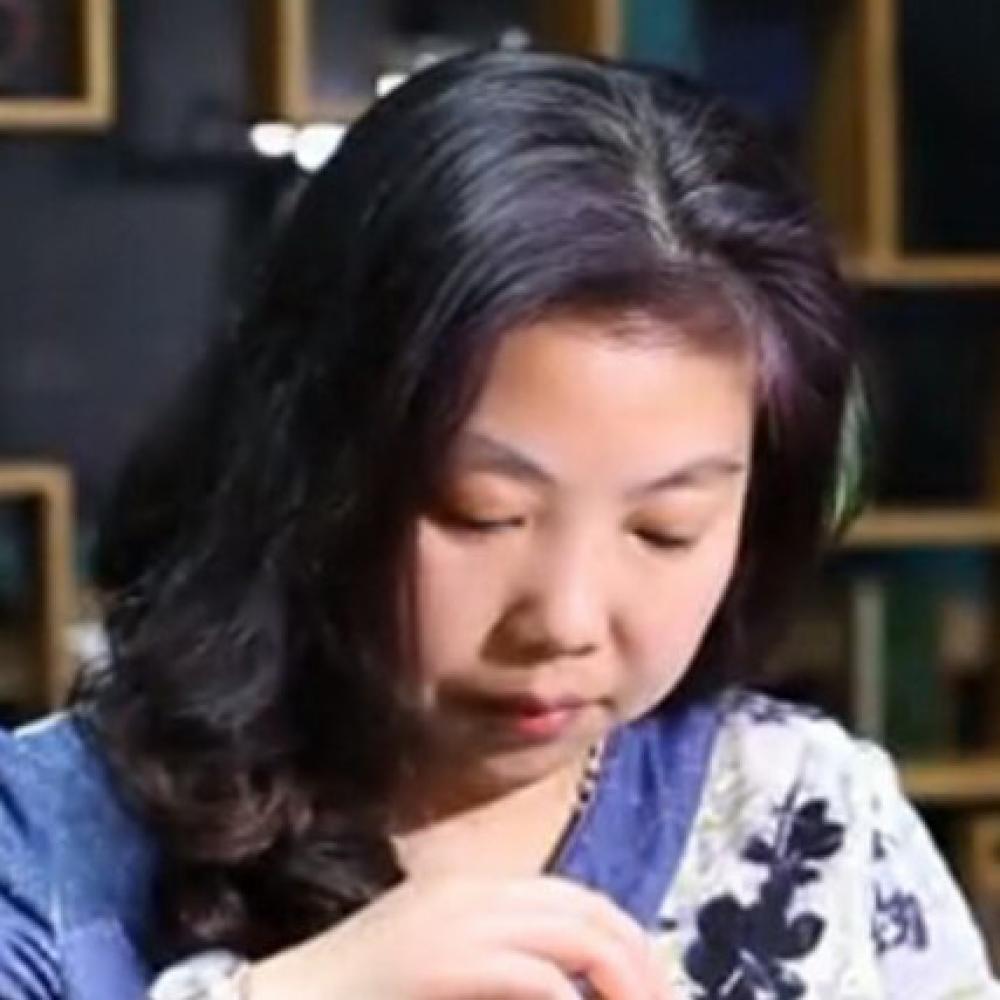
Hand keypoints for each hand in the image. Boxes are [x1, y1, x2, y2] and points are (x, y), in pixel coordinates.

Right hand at [248, 874, 673, 999]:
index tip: (650, 984)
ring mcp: (459, 921)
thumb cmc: (362, 988)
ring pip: (572, 931)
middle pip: (586, 908)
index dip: (624, 940)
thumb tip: (562, 981)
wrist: (285, 996)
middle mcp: (475, 891)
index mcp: (476, 888)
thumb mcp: (440, 959)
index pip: (575, 898)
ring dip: (620, 976)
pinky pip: (531, 976)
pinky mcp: (444, 960)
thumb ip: (497, 957)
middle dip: (638, 957)